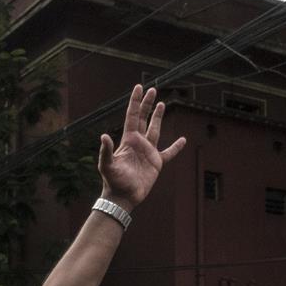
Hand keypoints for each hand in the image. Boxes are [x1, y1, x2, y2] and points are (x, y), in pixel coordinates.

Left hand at [97, 85, 185, 210]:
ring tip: (162, 104)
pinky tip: (182, 140)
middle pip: (143, 119)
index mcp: (128, 141)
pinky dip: (176, 147)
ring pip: (155, 130)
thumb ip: (106, 151)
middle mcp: (138, 143)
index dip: (135, 102)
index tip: (139, 87)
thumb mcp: (107, 166)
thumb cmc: (113, 182)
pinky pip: (168, 153)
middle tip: (152, 90)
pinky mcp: (156, 163)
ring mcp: (147, 152)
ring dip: (158, 118)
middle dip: (147, 104)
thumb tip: (103, 136)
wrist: (123, 197)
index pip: (132, 117)